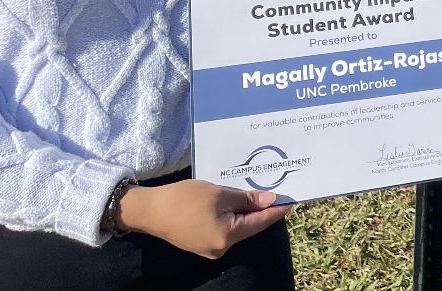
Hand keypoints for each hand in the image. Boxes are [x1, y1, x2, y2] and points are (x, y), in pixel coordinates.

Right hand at [116, 178, 289, 258]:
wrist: (150, 211)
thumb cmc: (184, 199)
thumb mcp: (219, 194)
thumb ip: (246, 199)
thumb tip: (269, 200)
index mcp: (228, 236)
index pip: (260, 223)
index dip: (277, 210)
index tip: (291, 200)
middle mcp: (221, 247)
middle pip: (250, 226)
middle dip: (263, 209)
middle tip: (277, 192)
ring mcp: (211, 248)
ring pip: (237, 227)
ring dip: (247, 211)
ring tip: (259, 194)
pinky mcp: (201, 243)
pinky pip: (225, 229)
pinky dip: (233, 216)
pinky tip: (237, 203)